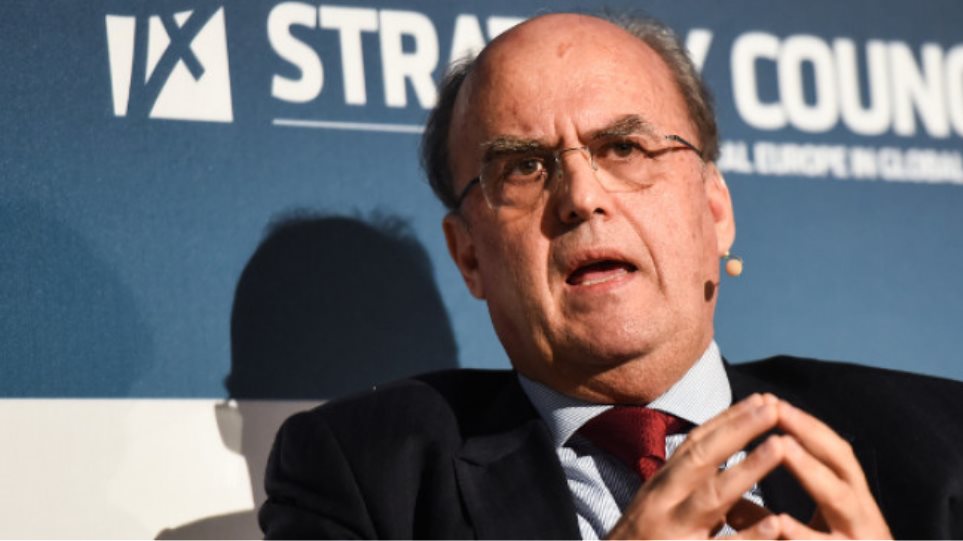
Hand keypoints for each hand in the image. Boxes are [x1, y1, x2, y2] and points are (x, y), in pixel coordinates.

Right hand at [607, 393, 784, 538]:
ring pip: (712, 498)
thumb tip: (719, 452)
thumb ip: (685, 484)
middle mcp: (662, 504)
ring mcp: (673, 534)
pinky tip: (777, 524)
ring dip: (747, 470)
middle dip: (738, 430)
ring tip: (780, 447)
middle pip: (702, 459)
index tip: (761, 400)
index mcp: (660, 488)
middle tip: (774, 407)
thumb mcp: (658, 508)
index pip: (696, 444)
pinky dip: (748, 538)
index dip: (728, 420)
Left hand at [769, 400, 891, 538]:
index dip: (805, 425)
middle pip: (840, 463)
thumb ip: (773, 513)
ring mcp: (858, 538)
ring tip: (782, 446)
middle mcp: (861, 514)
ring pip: (838, 498)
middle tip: (777, 409)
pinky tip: (781, 522)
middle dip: (809, 433)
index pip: (833, 452)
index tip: (772, 401)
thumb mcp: (814, 531)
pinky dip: (802, 535)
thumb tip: (733, 492)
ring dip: (809, 469)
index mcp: (852, 501)